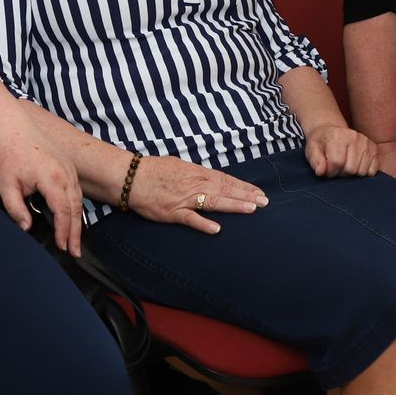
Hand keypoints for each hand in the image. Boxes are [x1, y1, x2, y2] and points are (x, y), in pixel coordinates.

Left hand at [0, 124, 84, 257]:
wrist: (14, 130)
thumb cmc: (9, 157)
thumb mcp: (7, 186)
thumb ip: (16, 209)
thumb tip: (27, 228)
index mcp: (52, 179)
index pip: (63, 211)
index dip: (63, 231)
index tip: (61, 247)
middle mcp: (66, 174)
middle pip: (75, 209)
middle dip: (75, 233)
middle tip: (74, 252)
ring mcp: (69, 169)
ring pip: (79, 200)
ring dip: (77, 222)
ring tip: (74, 242)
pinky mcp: (69, 167)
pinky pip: (76, 192)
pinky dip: (76, 208)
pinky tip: (72, 220)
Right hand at [126, 156, 266, 234]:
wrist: (131, 177)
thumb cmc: (154, 170)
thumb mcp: (180, 166)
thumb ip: (197, 173)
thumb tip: (213, 179)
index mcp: (197, 173)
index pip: (225, 180)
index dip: (243, 187)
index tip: (259, 193)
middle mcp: (194, 184)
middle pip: (224, 190)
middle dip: (245, 196)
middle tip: (264, 202)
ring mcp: (184, 198)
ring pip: (212, 201)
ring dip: (232, 205)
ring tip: (250, 209)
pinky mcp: (172, 212)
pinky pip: (189, 218)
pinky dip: (203, 223)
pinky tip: (216, 228)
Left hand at [304, 123, 377, 177]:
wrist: (331, 131)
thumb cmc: (321, 142)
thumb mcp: (311, 149)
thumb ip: (315, 160)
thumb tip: (321, 171)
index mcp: (338, 136)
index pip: (337, 163)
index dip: (330, 171)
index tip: (326, 168)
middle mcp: (354, 137)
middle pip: (351, 169)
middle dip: (341, 173)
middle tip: (336, 166)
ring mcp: (366, 142)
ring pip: (362, 171)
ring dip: (352, 174)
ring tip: (345, 165)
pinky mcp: (373, 148)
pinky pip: (372, 170)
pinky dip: (363, 172)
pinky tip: (355, 165)